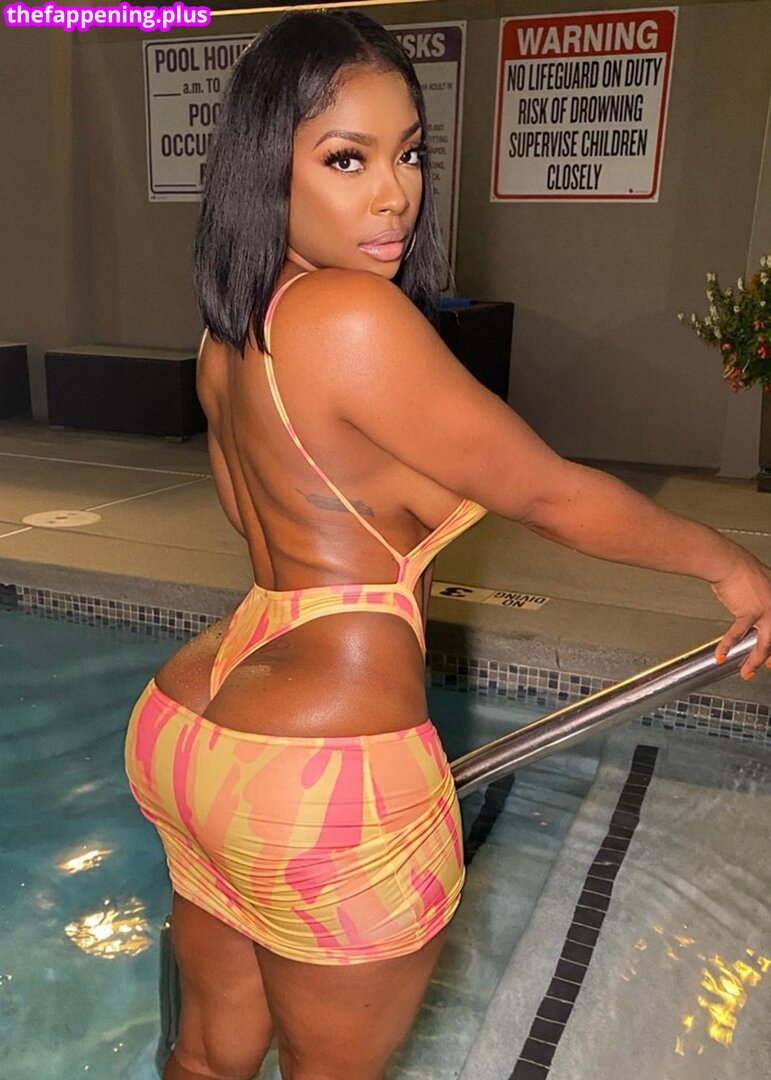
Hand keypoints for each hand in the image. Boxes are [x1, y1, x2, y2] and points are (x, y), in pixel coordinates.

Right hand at [710, 555, 770, 678]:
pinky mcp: (750, 612)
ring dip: (754, 661)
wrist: (727, 562)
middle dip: (769, 658)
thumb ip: (763, 601)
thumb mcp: (762, 586)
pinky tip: (721, 655)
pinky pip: (738, 634)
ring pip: (765, 643)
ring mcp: (767, 611)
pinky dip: (727, 646)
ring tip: (746, 671)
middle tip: (765, 668)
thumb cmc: (739, 570)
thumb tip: (756, 617)